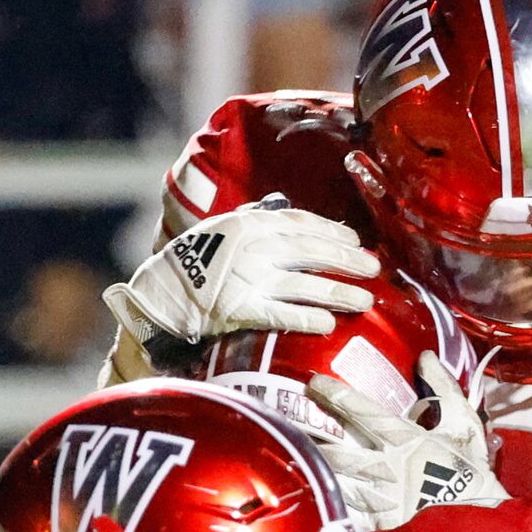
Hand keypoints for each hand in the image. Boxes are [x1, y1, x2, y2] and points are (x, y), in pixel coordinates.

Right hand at [104, 201, 378, 343]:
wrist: (157, 295)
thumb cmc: (190, 263)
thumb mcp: (220, 229)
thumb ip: (253, 218)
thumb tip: (283, 207)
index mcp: (249, 224)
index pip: (301, 222)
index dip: (332, 231)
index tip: (355, 240)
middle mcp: (252, 247)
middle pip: (312, 251)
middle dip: (346, 260)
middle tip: (374, 269)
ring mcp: (248, 278)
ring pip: (305, 284)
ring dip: (338, 293)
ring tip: (364, 300)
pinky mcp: (240, 310)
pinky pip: (282, 315)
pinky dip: (307, 319)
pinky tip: (329, 325)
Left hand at [304, 352, 502, 529]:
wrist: (480, 519)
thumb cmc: (471, 470)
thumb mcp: (464, 422)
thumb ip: (444, 387)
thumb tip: (426, 357)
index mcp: (406, 439)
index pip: (363, 412)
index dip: (336, 395)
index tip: (313, 383)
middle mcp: (388, 467)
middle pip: (339, 450)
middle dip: (309, 436)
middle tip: (282, 422)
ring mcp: (382, 497)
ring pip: (338, 481)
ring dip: (312, 469)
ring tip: (286, 456)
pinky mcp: (383, 522)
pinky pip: (348, 513)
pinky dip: (327, 505)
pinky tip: (307, 496)